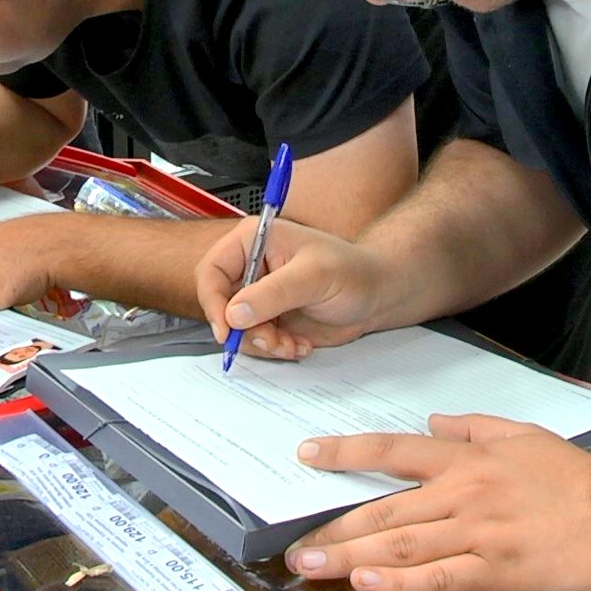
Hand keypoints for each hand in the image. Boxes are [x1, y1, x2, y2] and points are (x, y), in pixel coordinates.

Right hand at [194, 217, 393, 356]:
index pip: (212, 271)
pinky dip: (275, 349)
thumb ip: (273, 294)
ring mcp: (260, 295)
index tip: (227, 329)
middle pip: (220, 305)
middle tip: (272, 340)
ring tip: (292, 343)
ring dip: (263, 343)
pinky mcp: (270, 318)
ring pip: (236, 329)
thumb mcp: (314, 277)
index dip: (214, 302)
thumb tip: (234, 313)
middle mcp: (252, 267)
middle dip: (244, 330)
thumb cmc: (354, 272)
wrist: (378, 295)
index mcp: (254, 240)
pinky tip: (300, 344)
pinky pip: (255, 341)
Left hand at [285, 414, 590, 590]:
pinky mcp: (496, 568)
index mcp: (468, 459)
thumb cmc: (576, 477)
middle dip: (335, 526)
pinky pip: (438, 577)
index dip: (347, 454)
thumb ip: (474, 427)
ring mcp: (478, 532)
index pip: (394, 451)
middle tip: (295, 544)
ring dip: (351, 556)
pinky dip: (400, 582)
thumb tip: (434, 424)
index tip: (308, 456)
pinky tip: (367, 584)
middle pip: (386, 509)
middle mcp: (464, 493)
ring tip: (312, 566)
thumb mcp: (523, 434)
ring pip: (401, 544)